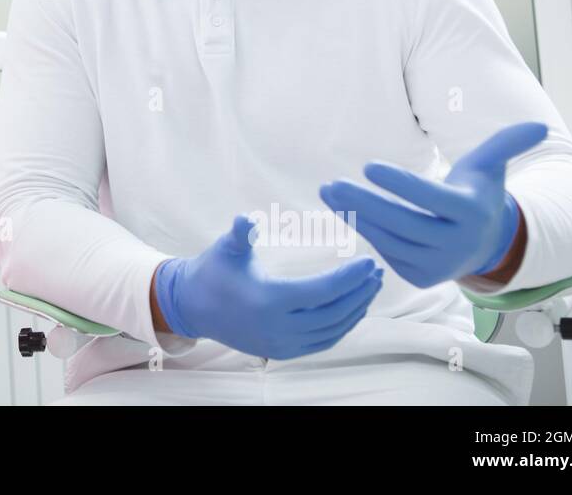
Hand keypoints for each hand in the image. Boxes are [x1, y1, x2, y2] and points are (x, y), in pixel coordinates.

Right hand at [154, 215, 382, 358]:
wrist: (194, 306)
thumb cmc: (213, 271)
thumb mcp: (226, 248)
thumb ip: (242, 233)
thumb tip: (248, 218)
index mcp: (268, 301)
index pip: (321, 292)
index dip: (349, 278)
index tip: (368, 261)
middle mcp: (278, 328)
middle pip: (333, 313)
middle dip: (360, 293)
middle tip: (377, 272)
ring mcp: (282, 344)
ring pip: (332, 331)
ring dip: (356, 310)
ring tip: (372, 287)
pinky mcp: (283, 352)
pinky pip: (323, 342)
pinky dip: (343, 326)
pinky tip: (354, 308)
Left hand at [318, 122, 546, 288]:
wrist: (483, 242)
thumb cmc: (478, 193)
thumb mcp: (490, 166)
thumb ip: (507, 143)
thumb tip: (539, 126)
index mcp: (471, 213)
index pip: (430, 198)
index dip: (400, 183)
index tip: (367, 165)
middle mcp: (457, 244)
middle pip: (404, 223)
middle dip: (364, 204)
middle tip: (332, 185)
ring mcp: (438, 266)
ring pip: (390, 240)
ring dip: (356, 216)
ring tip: (330, 192)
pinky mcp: (420, 277)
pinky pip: (387, 253)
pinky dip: (366, 231)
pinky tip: (347, 211)